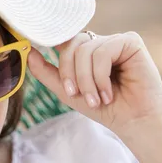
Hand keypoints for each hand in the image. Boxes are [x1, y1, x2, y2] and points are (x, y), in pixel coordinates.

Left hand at [27, 31, 161, 134]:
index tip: (31, 43)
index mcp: (85, 52)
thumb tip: (28, 51)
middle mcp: (100, 43)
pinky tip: (108, 93)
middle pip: (71, 44)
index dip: (49, 42)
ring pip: (85, 50)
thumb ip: (47, 72)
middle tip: (75, 94)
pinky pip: (103, 52)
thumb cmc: (104, 109)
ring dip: (86, 80)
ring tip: (97, 100)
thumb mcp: (67, 92)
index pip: (62, 40)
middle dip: (69, 72)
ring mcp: (115, 40)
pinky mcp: (131, 42)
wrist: (133, 122)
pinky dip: (101, 77)